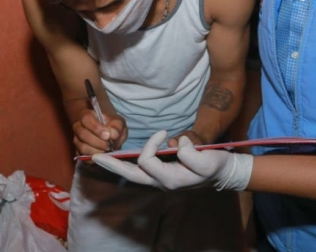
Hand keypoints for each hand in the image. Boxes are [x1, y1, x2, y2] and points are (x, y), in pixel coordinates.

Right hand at [72, 110, 126, 155]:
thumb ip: (117, 126)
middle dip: (98, 142)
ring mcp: (77, 140)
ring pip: (82, 147)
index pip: (86, 119)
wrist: (111, 136)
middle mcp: (78, 127)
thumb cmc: (113, 127)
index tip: (107, 136)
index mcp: (87, 116)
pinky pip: (83, 157)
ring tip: (107, 151)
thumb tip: (113, 134)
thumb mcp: (119, 123)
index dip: (96, 128)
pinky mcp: (78, 152)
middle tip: (109, 146)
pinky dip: (94, 158)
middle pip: (83, 134)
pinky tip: (102, 156)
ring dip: (96, 151)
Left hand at [92, 130, 252, 190]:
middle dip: (112, 165)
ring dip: (116, 165)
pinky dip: (126, 165)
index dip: (151, 143)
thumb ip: (192, 153)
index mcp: (170, 180)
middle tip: (93, 157)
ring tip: (101, 157)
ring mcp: (160, 181)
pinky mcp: (161, 175)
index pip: (147, 161)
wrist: (223, 174)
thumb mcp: (208, 160)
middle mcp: (161, 183)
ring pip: (132, 175)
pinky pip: (139, 172)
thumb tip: (177, 143)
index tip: (165, 132)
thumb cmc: (215, 166)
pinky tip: (119, 158)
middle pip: (130, 175)